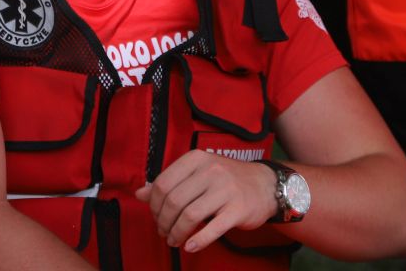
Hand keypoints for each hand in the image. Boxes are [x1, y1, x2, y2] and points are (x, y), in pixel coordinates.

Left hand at [134, 152, 278, 252]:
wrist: (265, 185)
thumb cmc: (226, 180)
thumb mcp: (197, 174)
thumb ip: (169, 182)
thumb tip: (140, 193)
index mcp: (197, 159)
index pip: (163, 182)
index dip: (154, 204)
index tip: (156, 216)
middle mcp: (211, 170)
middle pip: (174, 200)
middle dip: (163, 221)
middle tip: (164, 232)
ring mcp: (226, 189)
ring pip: (189, 215)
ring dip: (176, 233)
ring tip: (174, 240)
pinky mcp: (238, 209)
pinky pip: (212, 228)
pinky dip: (198, 241)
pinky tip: (190, 246)